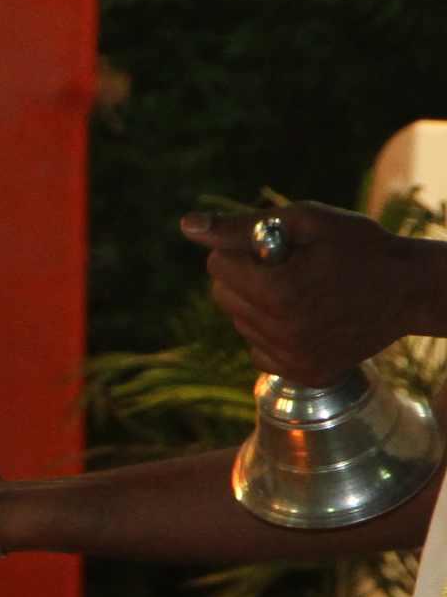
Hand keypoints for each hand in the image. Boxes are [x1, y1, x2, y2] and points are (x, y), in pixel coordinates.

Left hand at [183, 202, 433, 382]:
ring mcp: (295, 359)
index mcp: (279, 293)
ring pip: (239, 323)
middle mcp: (283, 333)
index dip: (243, 248)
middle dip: (244, 276)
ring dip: (258, 304)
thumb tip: (187, 226)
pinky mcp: (306, 375)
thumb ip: (241, 225)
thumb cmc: (360, 247)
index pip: (217, 265)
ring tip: (302, 291)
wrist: (410, 290)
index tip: (276, 247)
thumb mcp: (307, 221)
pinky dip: (272, 334)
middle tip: (288, 268)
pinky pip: (259, 350)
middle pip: (222, 296)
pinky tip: (305, 318)